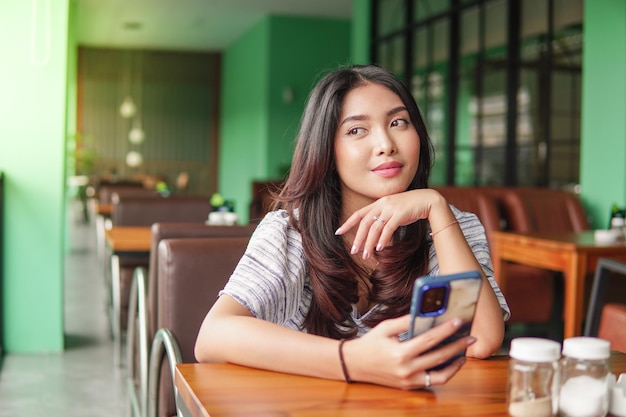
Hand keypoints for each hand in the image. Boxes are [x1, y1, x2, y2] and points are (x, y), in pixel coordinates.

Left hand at [335, 189, 446, 258]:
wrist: (428, 200)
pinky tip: (380, 248)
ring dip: (370, 243)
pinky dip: (383, 239)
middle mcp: (382, 204)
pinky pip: (388, 228)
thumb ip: (383, 216)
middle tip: (353, 251)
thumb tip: (374, 231)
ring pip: (375, 228)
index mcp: (378, 203)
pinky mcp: (400, 214)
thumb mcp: (393, 210)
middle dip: (358, 238)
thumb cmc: (411, 207)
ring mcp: (391, 208)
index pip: (359, 214)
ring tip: (367, 255)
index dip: (348, 223)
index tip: (338, 232)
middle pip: (365, 223)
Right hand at [342, 315, 474, 389]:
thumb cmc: (370, 343)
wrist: (354, 364)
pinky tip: (450, 363)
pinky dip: (444, 373)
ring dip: (455, 364)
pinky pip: (432, 381)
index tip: (459, 321)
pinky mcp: (410, 385)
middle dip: (457, 346)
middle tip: (470, 337)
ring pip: (440, 375)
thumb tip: (425, 312)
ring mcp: (409, 380)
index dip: (446, 330)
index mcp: (400, 353)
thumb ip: (405, 321)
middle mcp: (406, 369)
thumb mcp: (385, 328)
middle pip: (439, 357)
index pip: (429, 340)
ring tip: (463, 352)